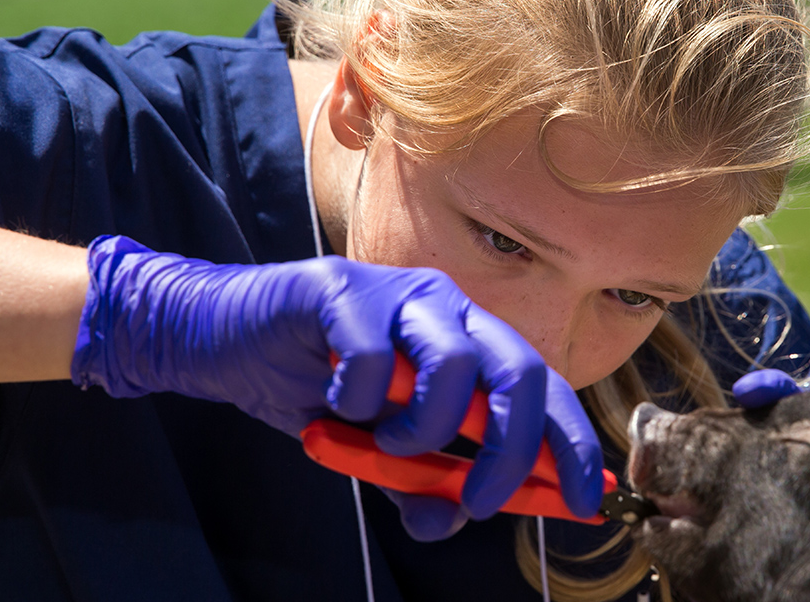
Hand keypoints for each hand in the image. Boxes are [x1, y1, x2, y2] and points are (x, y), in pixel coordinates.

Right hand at [72, 235, 603, 535]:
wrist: (225, 343)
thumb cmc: (313, 387)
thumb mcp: (375, 452)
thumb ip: (418, 484)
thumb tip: (455, 522)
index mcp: (467, 339)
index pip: (543, 386)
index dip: (570, 442)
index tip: (585, 500)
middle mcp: (445, 306)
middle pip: (518, 371)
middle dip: (512, 449)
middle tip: (480, 498)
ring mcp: (395, 292)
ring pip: (454, 363)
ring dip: (422, 429)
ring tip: (383, 442)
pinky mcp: (339, 288)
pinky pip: (374, 355)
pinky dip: (359, 400)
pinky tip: (334, 403)